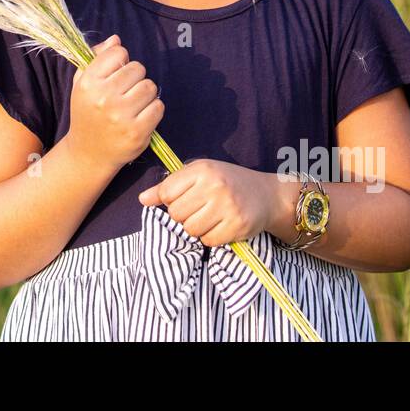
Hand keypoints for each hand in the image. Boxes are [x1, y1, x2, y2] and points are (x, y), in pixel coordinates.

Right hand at [67, 34, 164, 169]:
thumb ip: (97, 59)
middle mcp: (104, 98)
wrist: (88, 153)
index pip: (118, 53)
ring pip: (150, 86)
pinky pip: (158, 107)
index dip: (120, 61)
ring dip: (145, 93)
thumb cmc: (87, 113)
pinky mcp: (137, 132)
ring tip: (133, 104)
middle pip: (138, 68)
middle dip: (135, 77)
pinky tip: (141, 116)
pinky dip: (153, 110)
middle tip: (125, 92)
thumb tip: (116, 40)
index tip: (115, 74)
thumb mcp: (82, 84)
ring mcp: (121, 116)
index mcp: (88, 83)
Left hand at [137, 160, 273, 246]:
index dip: (170, 200)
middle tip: (201, 208)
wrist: (266, 194)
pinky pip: (208, 241)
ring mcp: (227, 207)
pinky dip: (211, 237)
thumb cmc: (227, 182)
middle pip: (176, 214)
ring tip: (211, 217)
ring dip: (197, 228)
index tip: (184, 198)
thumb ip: (168, 186)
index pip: (166, 193)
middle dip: (184, 215)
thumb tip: (142, 199)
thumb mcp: (198, 175)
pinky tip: (222, 225)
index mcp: (202, 169)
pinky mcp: (237, 226)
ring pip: (190, 229)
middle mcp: (214, 186)